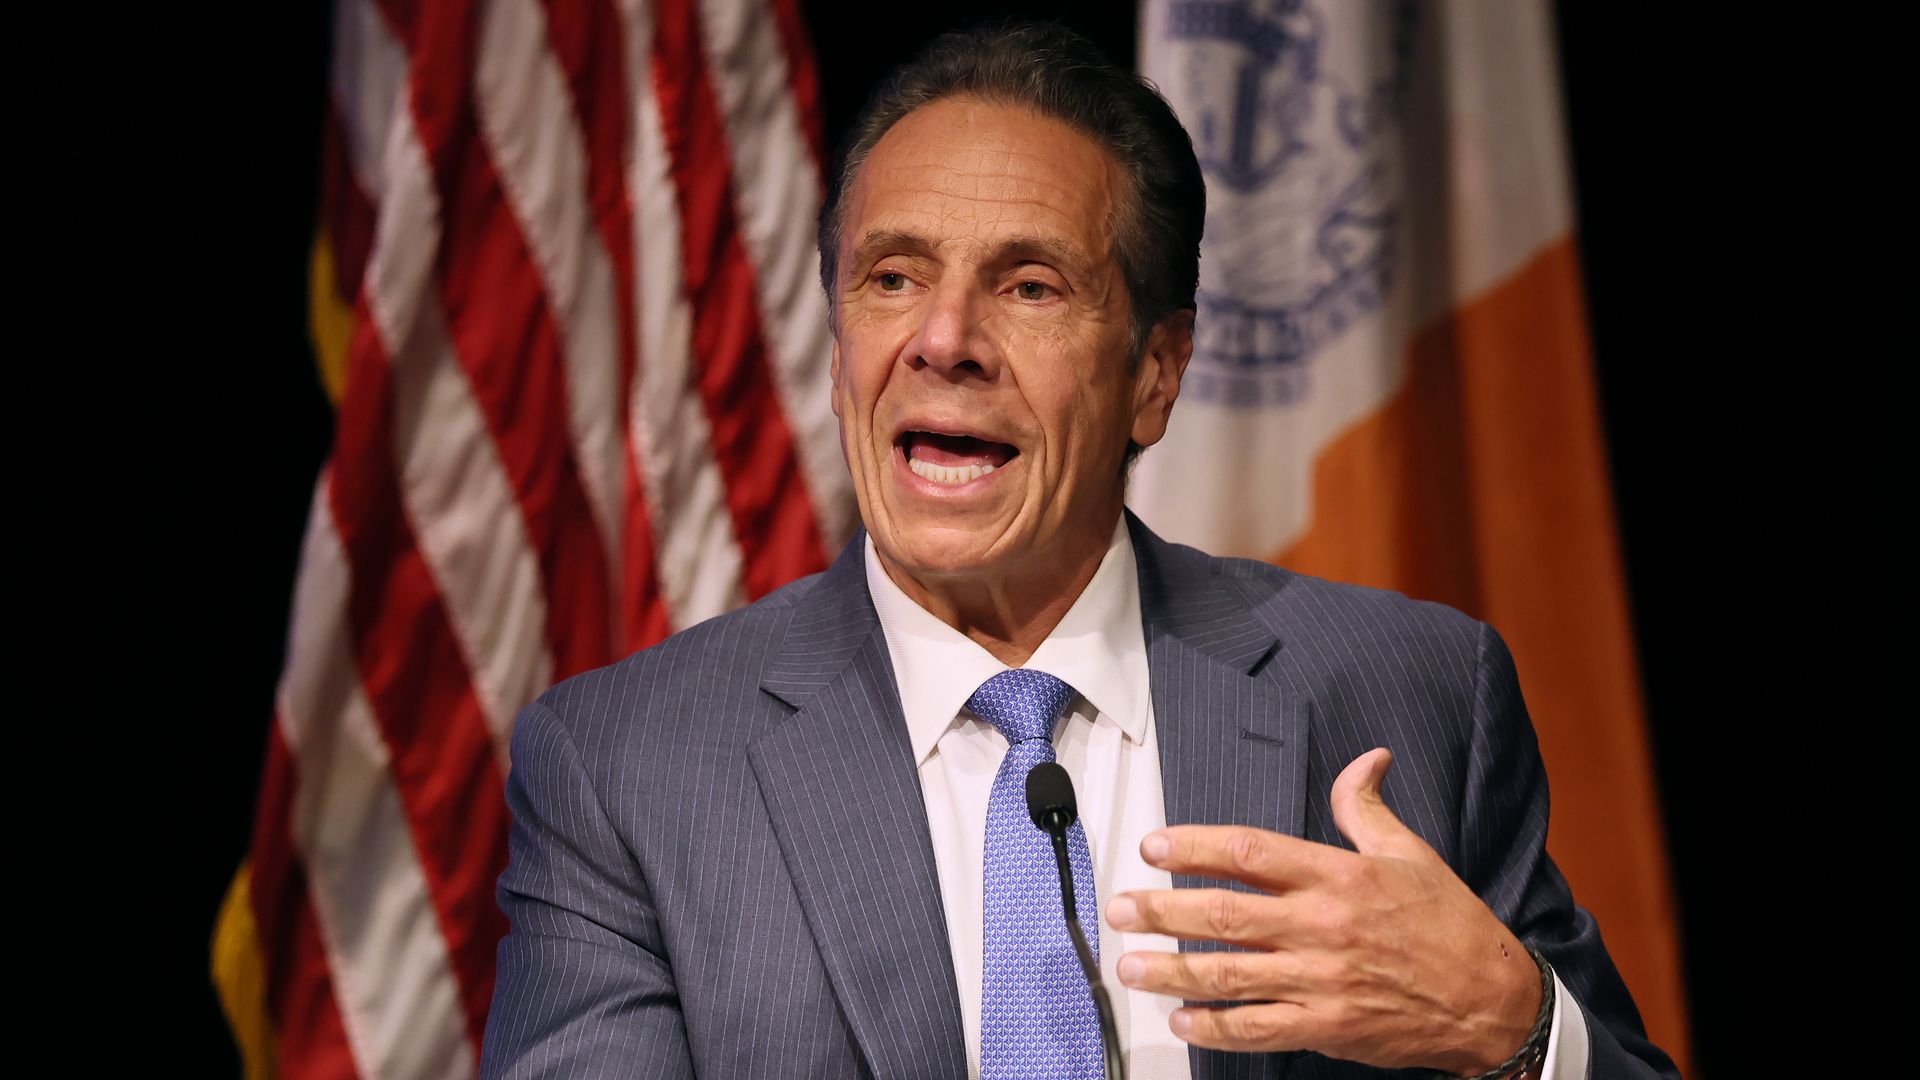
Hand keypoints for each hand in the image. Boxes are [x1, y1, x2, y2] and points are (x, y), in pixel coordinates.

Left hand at [1105, 748, 1541, 1074]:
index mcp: (1338, 876)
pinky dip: (1213, 1027)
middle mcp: (1322, 926)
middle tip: (1120, 908)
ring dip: (1171, 970)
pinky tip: (1182, 1020)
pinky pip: (1256, 1029)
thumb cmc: (1450, 926)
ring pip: (1228, 974)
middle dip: (1161, 911)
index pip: (1250, 852)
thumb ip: (1368, 808)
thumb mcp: (1411, 855)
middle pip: (1223, 914)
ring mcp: (1321, 981)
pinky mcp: (1326, 1027)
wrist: (1492, 1001)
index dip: (1194, 847)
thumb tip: (1366, 760)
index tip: (1155, 846)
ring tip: (1130, 964)